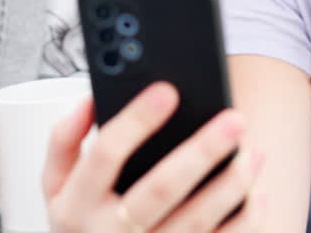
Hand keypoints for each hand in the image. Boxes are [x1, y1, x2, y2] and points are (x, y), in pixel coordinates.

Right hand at [42, 82, 264, 232]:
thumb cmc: (79, 220)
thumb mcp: (53, 184)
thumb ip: (64, 140)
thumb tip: (90, 98)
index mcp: (76, 204)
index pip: (105, 155)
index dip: (136, 121)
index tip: (167, 90)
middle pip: (160, 189)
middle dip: (200, 151)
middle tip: (233, 119)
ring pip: (195, 220)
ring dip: (231, 184)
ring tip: (254, 150)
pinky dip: (243, 220)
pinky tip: (257, 190)